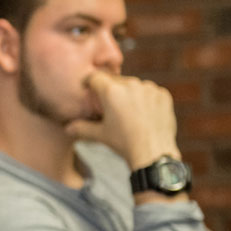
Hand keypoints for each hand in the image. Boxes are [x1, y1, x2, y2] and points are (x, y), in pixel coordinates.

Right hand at [65, 70, 179, 169]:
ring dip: (130, 94)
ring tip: (129, 112)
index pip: (95, 77)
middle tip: (110, 105)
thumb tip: (67, 128)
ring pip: (134, 86)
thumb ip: (81, 128)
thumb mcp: (99, 135)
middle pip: (115, 81)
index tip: (88, 87)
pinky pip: (150, 92)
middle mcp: (130, 84)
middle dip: (111, 90)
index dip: (89, 82)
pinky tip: (145, 113)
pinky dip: (146, 99)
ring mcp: (149, 88)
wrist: (153, 153)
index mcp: (111, 91)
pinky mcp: (163, 94)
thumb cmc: (124, 143)